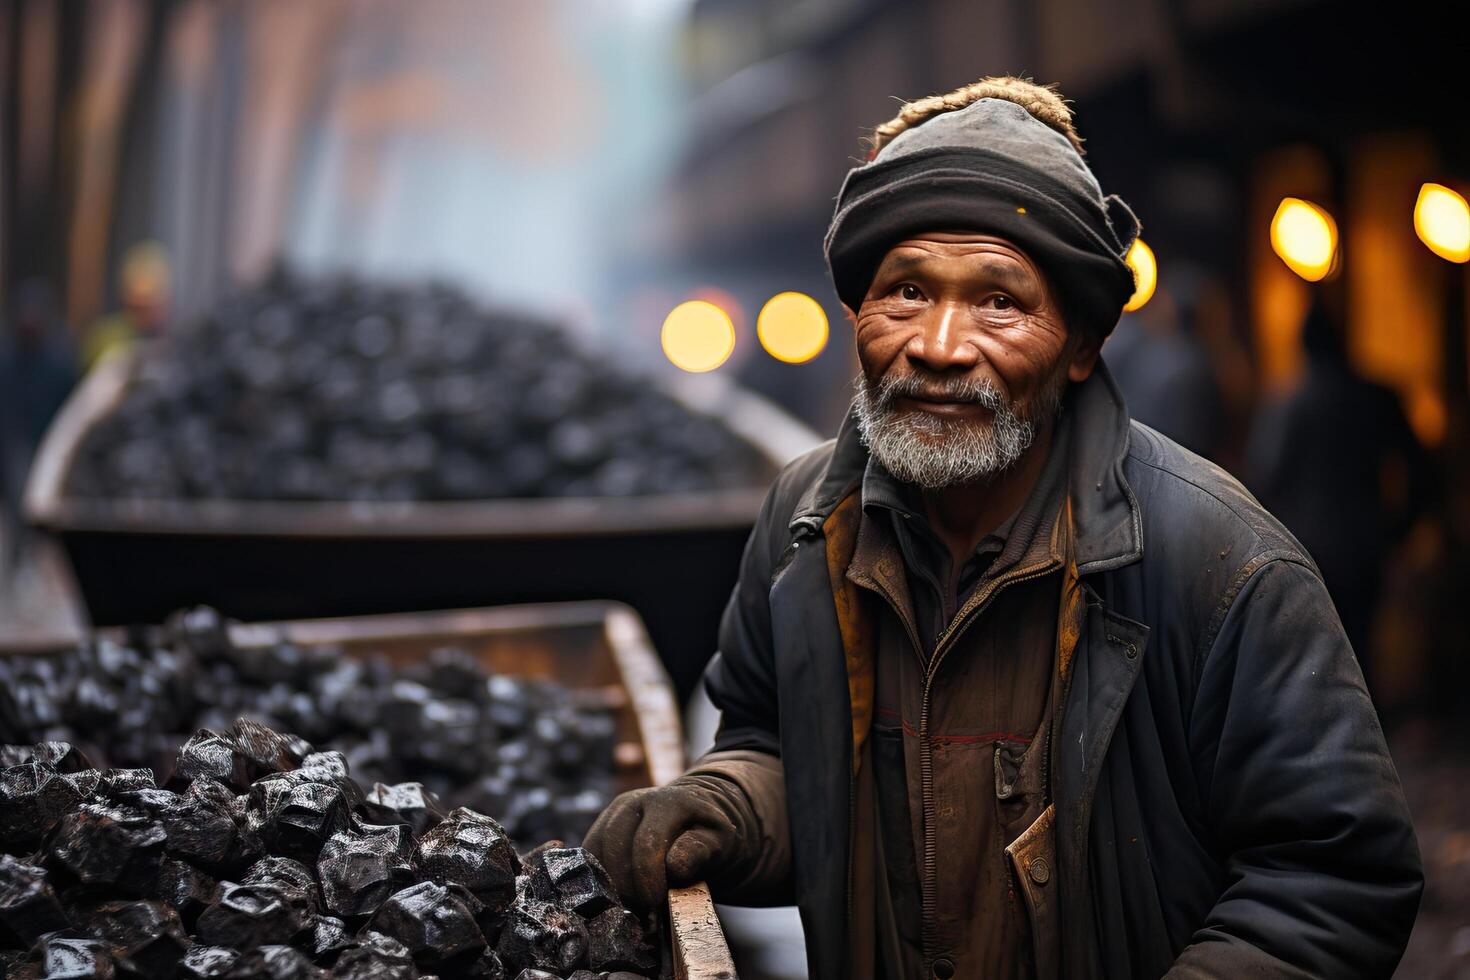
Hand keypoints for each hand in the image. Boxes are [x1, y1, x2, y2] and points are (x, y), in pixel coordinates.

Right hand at [583, 779, 742, 910]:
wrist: (695, 815)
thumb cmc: (708, 834)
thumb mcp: (718, 842)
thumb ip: (699, 852)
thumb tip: (674, 866)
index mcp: (670, 801)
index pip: (648, 842)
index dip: (648, 878)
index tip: (656, 901)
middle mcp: (637, 800)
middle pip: (616, 846)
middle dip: (627, 884)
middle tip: (642, 908)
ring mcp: (616, 810)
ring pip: (597, 849)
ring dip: (610, 882)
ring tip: (631, 903)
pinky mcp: (602, 822)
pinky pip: (588, 852)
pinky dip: (597, 876)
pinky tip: (616, 892)